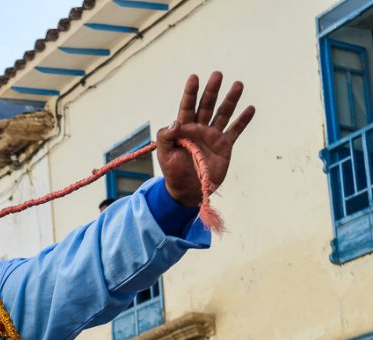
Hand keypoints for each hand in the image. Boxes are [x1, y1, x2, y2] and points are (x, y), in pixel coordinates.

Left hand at [157, 72, 254, 206]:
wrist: (187, 190)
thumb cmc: (172, 172)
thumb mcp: (164, 155)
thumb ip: (165, 138)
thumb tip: (174, 122)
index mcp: (183, 129)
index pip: (187, 107)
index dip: (190, 92)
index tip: (194, 77)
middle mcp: (199, 129)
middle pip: (207, 106)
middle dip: (212, 90)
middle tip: (218, 74)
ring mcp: (213, 136)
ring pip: (223, 114)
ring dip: (231, 100)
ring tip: (238, 84)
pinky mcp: (224, 146)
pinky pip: (235, 131)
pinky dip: (243, 121)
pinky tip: (250, 109)